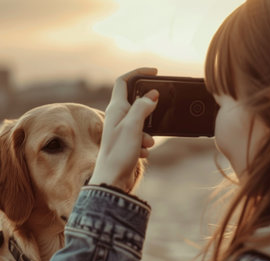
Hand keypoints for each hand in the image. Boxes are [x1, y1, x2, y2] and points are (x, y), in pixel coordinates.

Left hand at [89, 68, 158, 191]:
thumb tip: (152, 94)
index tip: (155, 72)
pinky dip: (145, 143)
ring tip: (144, 143)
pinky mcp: (126, 142)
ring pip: (142, 122)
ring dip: (148, 132)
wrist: (112, 179)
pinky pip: (141, 137)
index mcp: (116, 108)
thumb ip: (142, 107)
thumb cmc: (118, 153)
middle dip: (149, 110)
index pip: (124, 81)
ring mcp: (122, 130)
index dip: (138, 73)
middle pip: (137, 102)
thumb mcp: (133, 126)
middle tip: (157, 114)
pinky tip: (140, 153)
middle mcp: (117, 117)